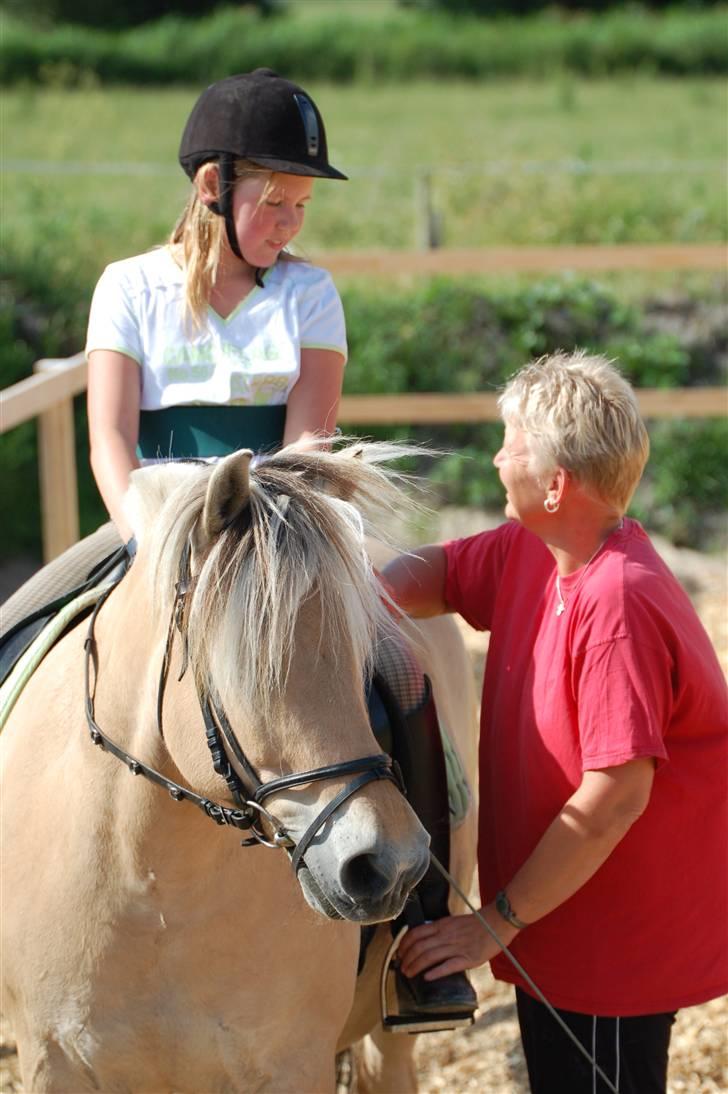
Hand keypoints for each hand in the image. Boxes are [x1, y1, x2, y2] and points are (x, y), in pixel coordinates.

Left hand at [397, 907, 519, 979]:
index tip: (399, 953)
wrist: (496, 923)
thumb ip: (439, 930)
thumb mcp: (453, 922)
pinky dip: (436, 972)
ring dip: (416, 966)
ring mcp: (456, 947)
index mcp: (442, 925)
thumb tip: (424, 940)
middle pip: (419, 947)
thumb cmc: (476, 924)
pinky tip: (427, 977)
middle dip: (407, 959)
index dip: (404, 944)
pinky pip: (449, 965)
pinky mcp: (467, 958)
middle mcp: (446, 935)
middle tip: (401, 968)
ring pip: (430, 956)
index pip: (416, 933)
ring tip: (408, 974)